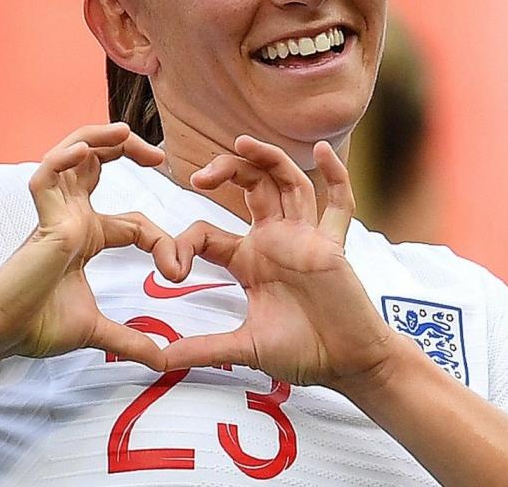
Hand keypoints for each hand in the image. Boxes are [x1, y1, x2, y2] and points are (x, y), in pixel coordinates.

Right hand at [0, 123, 178, 370]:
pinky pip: (46, 176)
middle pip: (97, 163)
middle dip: (127, 149)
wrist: (2, 334)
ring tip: (125, 132)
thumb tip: (161, 362)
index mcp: (85, 235)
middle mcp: (71, 216)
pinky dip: (63, 158)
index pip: (133, 221)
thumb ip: (129, 340)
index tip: (177, 271)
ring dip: (98, 137)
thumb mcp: (96, 329)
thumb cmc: (35, 324)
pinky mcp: (40, 220)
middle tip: (158, 155)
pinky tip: (84, 149)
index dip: (161, 240)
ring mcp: (55, 214)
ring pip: (72, 154)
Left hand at [160, 136, 395, 389]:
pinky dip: (335, 176)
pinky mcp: (334, 247)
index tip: (173, 271)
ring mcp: (306, 238)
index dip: (185, 243)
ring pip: (288, 183)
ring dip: (269, 159)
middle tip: (201, 176)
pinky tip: (324, 151)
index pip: (208, 232)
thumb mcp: (245, 348)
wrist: (348, 366)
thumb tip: (160, 361)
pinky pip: (338, 205)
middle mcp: (275, 240)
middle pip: (251, 187)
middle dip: (227, 171)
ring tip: (243, 141)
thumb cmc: (303, 352)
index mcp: (248, 260)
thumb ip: (204, 349)